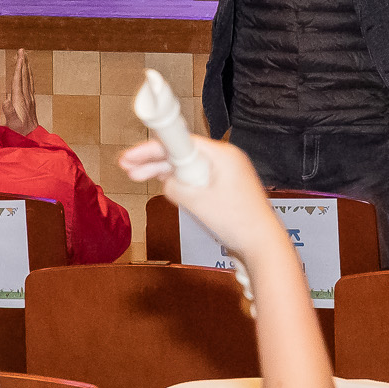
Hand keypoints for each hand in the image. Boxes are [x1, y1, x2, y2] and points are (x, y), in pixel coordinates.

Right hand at [0, 48, 37, 134]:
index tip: (19, 56)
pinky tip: (27, 74)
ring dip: (26, 67)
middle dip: (23, 63)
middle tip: (22, 50)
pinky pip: (30, 85)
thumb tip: (6, 98)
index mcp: (19, 100)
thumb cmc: (20, 132)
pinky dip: (28, 76)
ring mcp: (29, 99)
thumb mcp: (12, 123)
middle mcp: (26, 97)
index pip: (19, 80)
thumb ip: (9, 111)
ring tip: (24, 57)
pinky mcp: (30, 102)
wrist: (31, 138)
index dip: (18, 68)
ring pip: (28, 79)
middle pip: (24, 76)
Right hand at [119, 133, 294, 265]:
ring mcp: (225, 174)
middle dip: (153, 160)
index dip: (154, 147)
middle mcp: (225, 159)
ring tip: (135, 176)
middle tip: (126, 166)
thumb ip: (176, 186)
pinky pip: (197, 179)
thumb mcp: (198, 202)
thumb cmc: (239, 222)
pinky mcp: (224, 188)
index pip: (182, 142)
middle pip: (182, 153)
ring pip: (187, 166)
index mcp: (223, 155)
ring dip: (163, 171)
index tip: (133, 152)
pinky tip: (161, 182)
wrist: (262, 245)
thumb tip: (166, 181)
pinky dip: (179, 182)